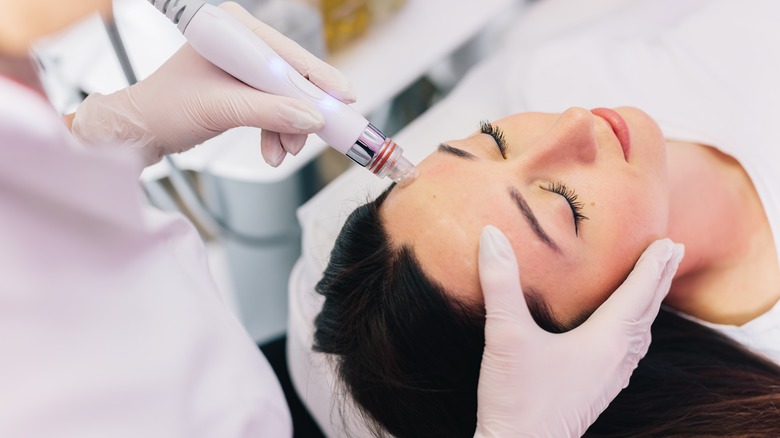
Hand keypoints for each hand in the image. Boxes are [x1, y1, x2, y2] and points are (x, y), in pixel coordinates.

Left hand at [71, 1, 354, 166]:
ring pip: (283, 98)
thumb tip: (313, 119)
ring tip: (284, 152)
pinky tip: (273, 151)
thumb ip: (270, 112)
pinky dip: (276, 132)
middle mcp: (240, 44)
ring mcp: (242, 68)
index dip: (318, 76)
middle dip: (301, 111)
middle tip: (318, 135)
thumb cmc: (166, 108)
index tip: (344, 97)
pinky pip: (272, 109)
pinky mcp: (240, 90)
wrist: (139, 132)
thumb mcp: (221, 109)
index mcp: (233, 31)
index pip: (286, 53)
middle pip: (289, 77)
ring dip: (289, 128)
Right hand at [473, 225, 683, 437]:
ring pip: (641, 336)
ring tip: (654, 289)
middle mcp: (616, 359)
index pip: (637, 294)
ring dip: (650, 307)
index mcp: (605, 341)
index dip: (652, 266)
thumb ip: (501, 283)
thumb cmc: (518, 397)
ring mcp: (608, 379)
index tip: (668, 242)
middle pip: (647, 312)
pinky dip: (636, 333)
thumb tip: (491, 235)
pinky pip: (629, 354)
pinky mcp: (596, 392)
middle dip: (660, 280)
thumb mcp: (506, 335)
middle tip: (673, 253)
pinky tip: (624, 339)